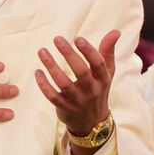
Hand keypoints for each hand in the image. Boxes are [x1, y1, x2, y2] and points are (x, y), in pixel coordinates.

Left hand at [35, 31, 119, 154]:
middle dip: (69, 54)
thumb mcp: (107, 73)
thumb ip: (108, 52)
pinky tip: (38, 72)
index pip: (98, 64)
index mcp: (103, 79)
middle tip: (57, 39)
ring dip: (52, 67)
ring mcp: (77, 100)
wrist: (93, 123)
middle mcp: (91, 90)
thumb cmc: (99, 90)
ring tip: (42, 52)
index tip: (78, 38)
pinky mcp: (65, 108)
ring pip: (64, 84)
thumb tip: (115, 31)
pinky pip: (53, 97)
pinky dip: (44, 85)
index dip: (89, 51)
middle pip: (81, 72)